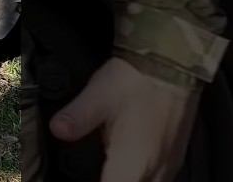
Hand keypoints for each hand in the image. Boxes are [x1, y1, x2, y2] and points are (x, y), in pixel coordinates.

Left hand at [49, 57, 200, 181]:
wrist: (173, 63)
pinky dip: (138, 176)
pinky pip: (158, 179)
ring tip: (110, 169)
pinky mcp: (175, 156)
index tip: (81, 175)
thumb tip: (57, 130)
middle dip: (111, 181)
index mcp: (132, 165)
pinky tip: (127, 166)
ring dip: (126, 179)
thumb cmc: (137, 80)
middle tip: (100, 168)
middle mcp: (155, 171)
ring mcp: (169, 166)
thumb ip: (76, 118)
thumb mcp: (98, 96)